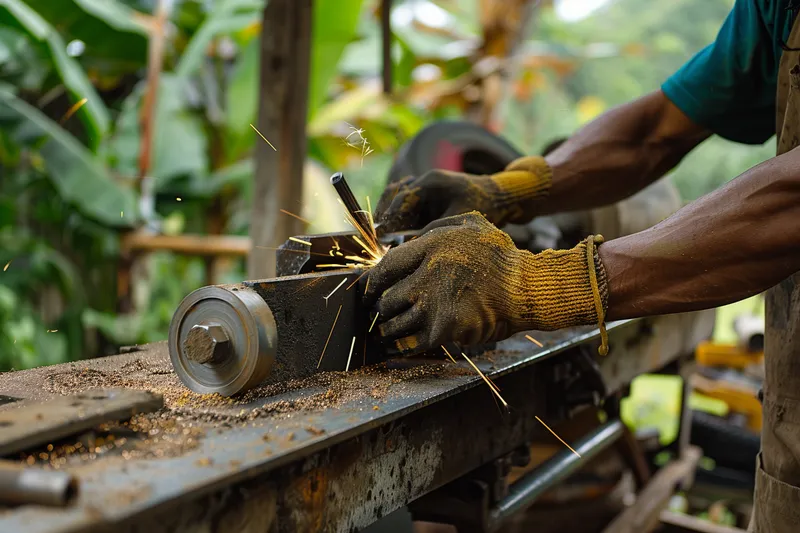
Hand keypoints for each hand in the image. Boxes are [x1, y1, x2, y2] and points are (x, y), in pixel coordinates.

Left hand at [364, 212, 609, 355]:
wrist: (527, 288)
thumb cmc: (499, 255)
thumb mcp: (468, 223)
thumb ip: (435, 228)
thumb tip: (405, 241)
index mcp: (430, 247)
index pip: (385, 267)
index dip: (370, 283)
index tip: (366, 291)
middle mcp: (427, 275)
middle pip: (386, 298)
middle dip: (380, 308)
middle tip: (379, 313)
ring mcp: (434, 304)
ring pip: (394, 323)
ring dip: (388, 329)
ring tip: (386, 331)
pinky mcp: (444, 329)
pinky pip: (411, 342)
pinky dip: (401, 346)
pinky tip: (396, 346)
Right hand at [374, 156, 551, 234]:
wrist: (499, 197)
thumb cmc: (484, 206)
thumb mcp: (458, 220)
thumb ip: (432, 231)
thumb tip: (408, 247)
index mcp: (431, 182)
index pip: (401, 199)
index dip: (389, 219)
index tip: (381, 237)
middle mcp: (424, 181)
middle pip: (393, 196)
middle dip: (384, 217)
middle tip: (378, 238)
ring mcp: (424, 186)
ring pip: (396, 198)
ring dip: (389, 215)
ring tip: (383, 237)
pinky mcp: (427, 195)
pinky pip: (405, 203)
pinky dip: (398, 215)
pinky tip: (397, 233)